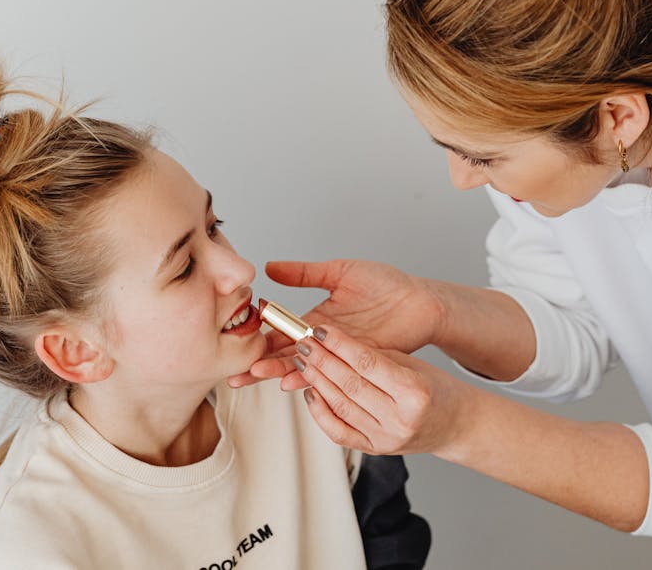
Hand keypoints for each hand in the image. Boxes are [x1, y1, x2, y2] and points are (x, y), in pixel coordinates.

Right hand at [227, 259, 445, 388]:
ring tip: (255, 375)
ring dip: (278, 372)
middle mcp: (323, 342)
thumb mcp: (340, 272)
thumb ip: (305, 273)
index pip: (279, 333)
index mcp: (315, 321)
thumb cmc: (384, 285)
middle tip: (235, 372)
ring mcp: (339, 355)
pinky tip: (292, 382)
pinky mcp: (357, 363)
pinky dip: (310, 378)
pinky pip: (330, 373)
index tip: (233, 344)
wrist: (419, 300)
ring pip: (302, 367)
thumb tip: (270, 267)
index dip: (257, 340)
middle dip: (259, 364)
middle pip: (284, 356)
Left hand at [292, 324, 472, 455]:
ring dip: (317, 382)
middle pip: (350, 385)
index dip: (340, 346)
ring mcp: (387, 439)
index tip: (321, 331)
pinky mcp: (375, 450)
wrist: (456, 426)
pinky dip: (320, 413)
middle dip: (322, 361)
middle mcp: (400, 419)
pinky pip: (339, 432)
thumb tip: (336, 345)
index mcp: (415, 392)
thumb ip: (377, 358)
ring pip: (341, 408)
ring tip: (303, 363)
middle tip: (303, 343)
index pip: (368, 364)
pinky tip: (311, 392)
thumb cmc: (437, 390)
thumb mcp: (414, 365)